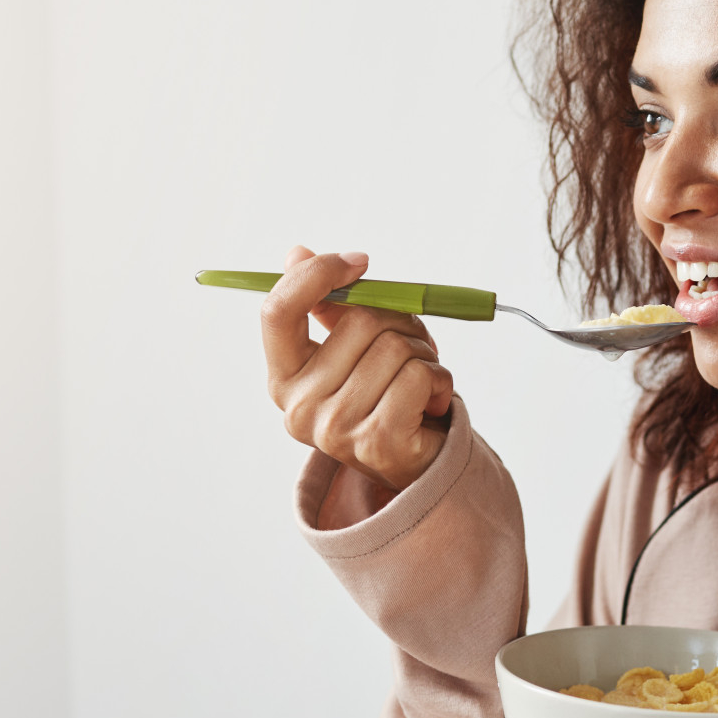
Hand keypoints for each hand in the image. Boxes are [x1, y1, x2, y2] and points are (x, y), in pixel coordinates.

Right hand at [262, 245, 455, 493]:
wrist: (416, 464)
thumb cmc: (385, 396)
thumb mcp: (352, 347)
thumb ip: (325, 304)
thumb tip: (297, 253)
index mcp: (283, 378)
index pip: (278, 311)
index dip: (318, 274)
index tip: (358, 262)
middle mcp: (298, 407)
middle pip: (359, 320)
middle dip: (400, 321)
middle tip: (410, 348)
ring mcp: (334, 429)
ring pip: (395, 347)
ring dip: (423, 354)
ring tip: (419, 381)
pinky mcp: (376, 442)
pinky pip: (417, 376)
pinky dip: (439, 379)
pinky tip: (432, 401)